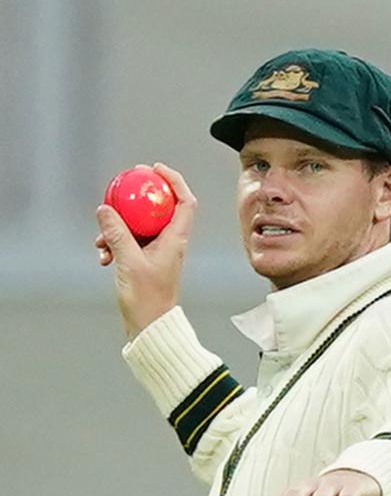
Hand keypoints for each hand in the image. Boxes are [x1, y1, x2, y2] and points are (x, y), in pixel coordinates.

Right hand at [95, 163, 196, 339]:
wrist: (149, 326)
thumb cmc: (147, 298)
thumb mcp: (128, 262)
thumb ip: (117, 234)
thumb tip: (105, 209)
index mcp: (176, 239)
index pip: (185, 201)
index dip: (174, 181)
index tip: (154, 169)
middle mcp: (170, 242)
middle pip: (159, 208)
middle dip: (141, 195)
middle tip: (123, 183)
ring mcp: (157, 251)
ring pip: (138, 226)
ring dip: (117, 228)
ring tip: (101, 240)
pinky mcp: (144, 260)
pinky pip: (128, 242)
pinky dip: (114, 244)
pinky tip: (102, 256)